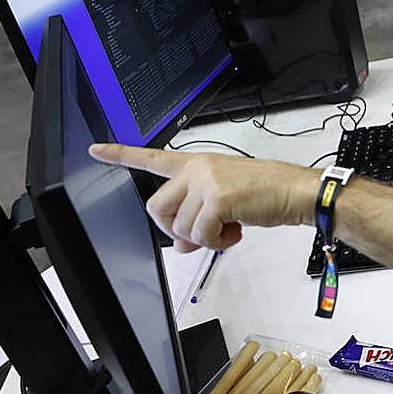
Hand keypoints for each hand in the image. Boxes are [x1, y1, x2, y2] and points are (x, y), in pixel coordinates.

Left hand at [88, 144, 318, 252]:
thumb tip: (182, 243)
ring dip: (203, 239)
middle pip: (157, 208)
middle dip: (174, 229)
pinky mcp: (217, 198)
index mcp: (197, 163)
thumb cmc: (267, 192)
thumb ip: (198, 216)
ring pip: (180, 226)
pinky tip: (234, 233)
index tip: (97, 150)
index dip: (121, 155)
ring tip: (228, 230)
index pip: (152, 157)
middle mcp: (197, 168)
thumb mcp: (227, 201)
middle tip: (201, 234)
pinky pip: (200, 234)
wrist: (296, 191)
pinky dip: (216, 243)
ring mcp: (206, 181)